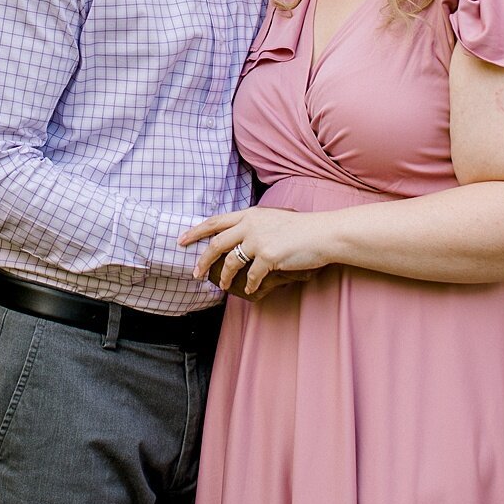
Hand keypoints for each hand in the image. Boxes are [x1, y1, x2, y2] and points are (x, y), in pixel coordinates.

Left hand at [180, 207, 330, 295]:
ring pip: (231, 262)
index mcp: (250, 214)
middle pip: (216, 243)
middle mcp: (250, 225)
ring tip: (222, 286)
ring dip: (224, 277)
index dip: (196, 231)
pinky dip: (248, 285)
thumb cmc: (300, 228)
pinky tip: (250, 289)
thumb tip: (239, 238)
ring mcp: (259, 241)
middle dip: (203, 260)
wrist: (322, 233)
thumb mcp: (272, 218)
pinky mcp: (269, 257)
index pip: (215, 221)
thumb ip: (254, 225)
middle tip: (195, 272)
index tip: (182, 240)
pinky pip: (251, 276)